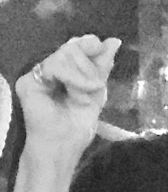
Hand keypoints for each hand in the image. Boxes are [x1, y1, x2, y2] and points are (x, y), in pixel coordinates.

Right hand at [15, 34, 121, 154]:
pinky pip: (55, 65)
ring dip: (83, 76)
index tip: (104, 48)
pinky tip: (76, 95)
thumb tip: (114, 41)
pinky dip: (72, 78)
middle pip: (73, 47)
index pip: (79, 47)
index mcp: (66, 72)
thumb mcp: (96, 93)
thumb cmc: (77, 128)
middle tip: (95, 87)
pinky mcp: (28, 82)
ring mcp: (38, 75)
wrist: (61, 150)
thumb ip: (102, 67)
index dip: (91, 44)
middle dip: (90, 66)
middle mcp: (50, 70)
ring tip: (83, 98)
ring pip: (66, 53)